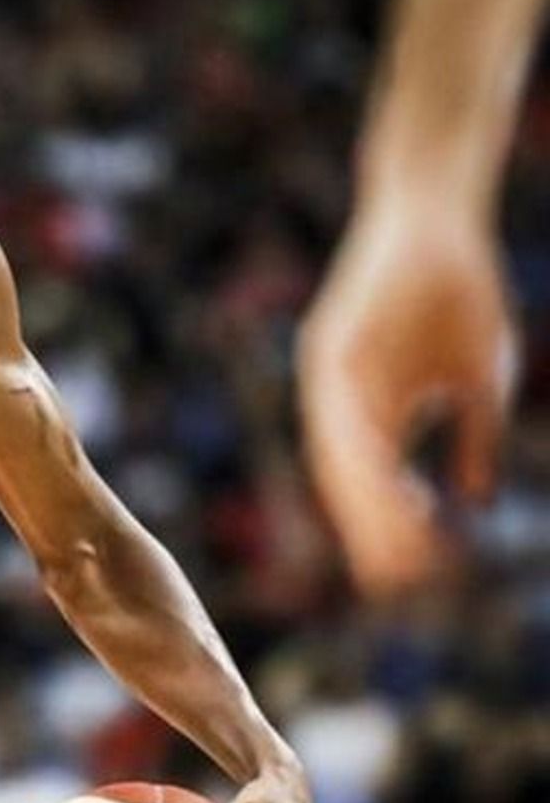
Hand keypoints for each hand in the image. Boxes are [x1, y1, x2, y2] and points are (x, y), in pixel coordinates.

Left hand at [298, 209, 516, 598]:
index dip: (384, 529)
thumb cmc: (460, 296)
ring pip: (338, 450)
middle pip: (345, 477)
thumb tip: (473, 500)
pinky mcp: (332, 341)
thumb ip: (469, 440)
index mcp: (364, 409)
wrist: (435, 217)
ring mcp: (329, 369)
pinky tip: (379, 480)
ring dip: (364, 501)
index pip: (367, 482)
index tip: (403, 579)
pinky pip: (342, 406)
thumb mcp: (474, 381)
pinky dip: (359, 447)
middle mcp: (336, 395)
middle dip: (369, 531)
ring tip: (389, 547)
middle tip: (390, 586)